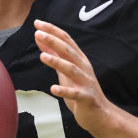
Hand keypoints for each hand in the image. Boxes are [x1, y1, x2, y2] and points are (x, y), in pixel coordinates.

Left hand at [34, 20, 122, 135]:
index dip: (52, 30)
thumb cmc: (82, 91)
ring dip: (57, 62)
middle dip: (53, 41)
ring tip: (42, 56)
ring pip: (71, 69)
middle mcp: (84, 68)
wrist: (100, 114)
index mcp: (79, 60)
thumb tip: (41, 39)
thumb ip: (54, 55)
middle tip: (38, 33)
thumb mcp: (66, 71)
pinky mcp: (86, 98)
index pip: (66, 40)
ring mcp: (86, 83)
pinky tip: (53, 89)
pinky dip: (64, 90)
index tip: (38, 23)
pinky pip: (75, 94)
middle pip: (68, 51)